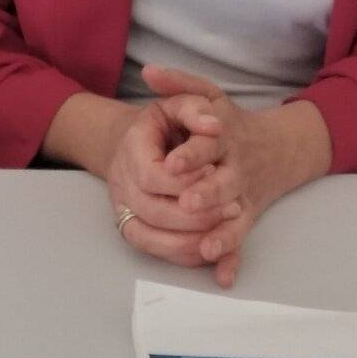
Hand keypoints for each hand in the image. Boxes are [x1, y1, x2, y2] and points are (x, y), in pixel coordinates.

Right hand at [100, 93, 244, 271]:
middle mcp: (122, 182)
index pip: (152, 176)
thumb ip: (196, 108)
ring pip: (150, 239)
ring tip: (225, 226)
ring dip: (191, 239)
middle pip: (153, 211)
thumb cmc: (168, 123)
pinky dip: (181, 254)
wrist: (143, 142)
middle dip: (197, 215)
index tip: (215, 174)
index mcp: (131, 149)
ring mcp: (124, 208)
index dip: (186, 181)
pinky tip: (210, 246)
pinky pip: (153, 250)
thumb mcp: (182, 103)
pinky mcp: (133, 228)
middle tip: (234, 206)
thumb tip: (214, 125)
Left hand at [123, 65, 332, 287]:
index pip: (209, 143)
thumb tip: (149, 71)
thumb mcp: (207, 95)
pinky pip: (241, 238)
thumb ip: (179, 84)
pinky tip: (223, 275)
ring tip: (206, 247)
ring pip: (236, 216)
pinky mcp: (247, 216)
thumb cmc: (228, 121)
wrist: (279, 147)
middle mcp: (237, 167)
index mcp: (224, 136)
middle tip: (187, 204)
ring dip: (223, 233)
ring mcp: (244, 194)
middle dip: (207, 194)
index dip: (191, 153)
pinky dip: (233, 257)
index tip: (171, 163)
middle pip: (225, 182)